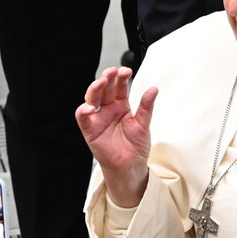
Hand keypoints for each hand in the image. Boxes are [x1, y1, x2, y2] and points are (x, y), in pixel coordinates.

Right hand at [75, 66, 157, 206]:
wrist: (131, 166)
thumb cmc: (135, 146)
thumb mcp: (144, 124)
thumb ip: (146, 107)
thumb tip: (153, 89)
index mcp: (120, 105)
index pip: (118, 87)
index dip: (121, 77)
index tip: (126, 71)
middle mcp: (108, 109)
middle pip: (104, 89)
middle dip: (107, 78)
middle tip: (112, 72)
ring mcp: (98, 118)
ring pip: (92, 98)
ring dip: (94, 89)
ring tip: (101, 83)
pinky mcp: (90, 130)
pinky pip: (83, 118)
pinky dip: (83, 111)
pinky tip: (90, 107)